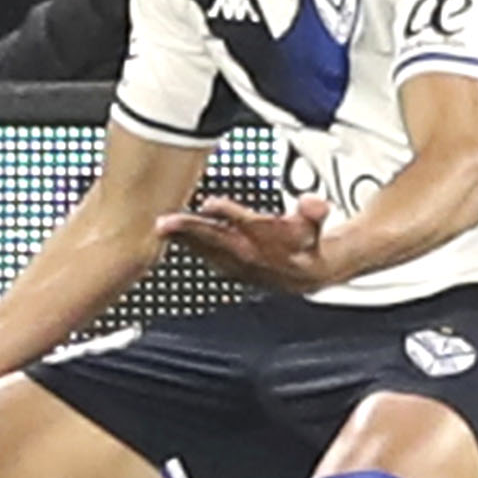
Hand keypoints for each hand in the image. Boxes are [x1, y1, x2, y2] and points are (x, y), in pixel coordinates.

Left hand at [154, 195, 336, 293]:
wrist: (305, 274)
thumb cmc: (304, 243)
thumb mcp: (314, 224)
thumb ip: (314, 211)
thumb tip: (315, 203)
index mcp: (266, 241)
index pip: (244, 224)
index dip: (228, 213)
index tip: (210, 204)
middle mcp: (247, 253)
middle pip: (215, 238)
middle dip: (190, 230)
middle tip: (165, 223)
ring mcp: (235, 262)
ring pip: (205, 249)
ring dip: (183, 239)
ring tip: (162, 228)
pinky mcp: (227, 266)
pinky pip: (205, 255)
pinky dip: (189, 245)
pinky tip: (176, 237)